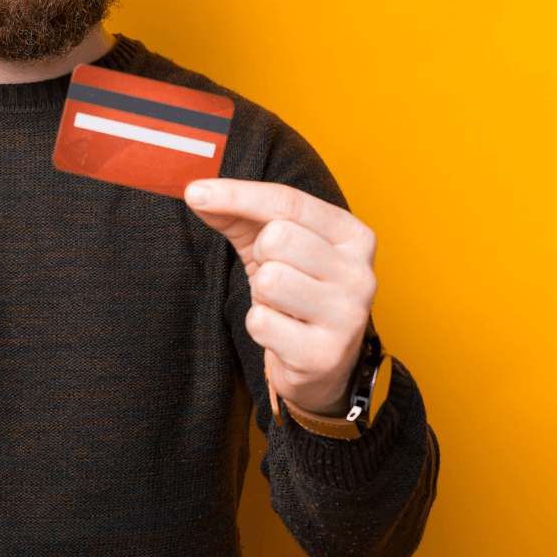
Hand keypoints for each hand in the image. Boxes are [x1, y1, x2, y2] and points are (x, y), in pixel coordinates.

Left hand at [185, 179, 376, 418]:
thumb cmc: (296, 293)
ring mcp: (347, 316)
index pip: (288, 202)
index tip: (196, 192)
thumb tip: (197, 192)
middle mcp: (360, 273)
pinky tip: (281, 331)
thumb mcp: (272, 245)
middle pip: (278, 238)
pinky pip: (262, 322)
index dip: (237, 194)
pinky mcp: (324, 354)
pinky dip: (259, 325)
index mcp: (353, 236)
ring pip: (270, 280)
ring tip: (280, 304)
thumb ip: (239, 214)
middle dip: (260, 256)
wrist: (320, 364)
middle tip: (274, 274)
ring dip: (261, 293)